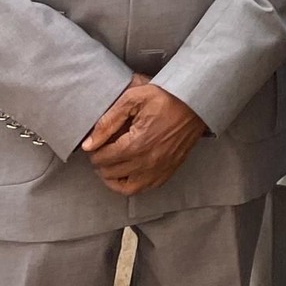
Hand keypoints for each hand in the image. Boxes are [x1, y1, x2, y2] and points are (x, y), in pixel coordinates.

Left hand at [81, 74, 206, 195]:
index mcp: (136, 144)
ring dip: (113, 178)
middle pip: (110, 173)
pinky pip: (145, 188)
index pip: (102, 158)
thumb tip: (88, 144)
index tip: (95, 144)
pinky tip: (129, 172)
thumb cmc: (166, 97)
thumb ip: (108, 121)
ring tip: (110, 166)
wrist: (196, 102)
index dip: (94, 151)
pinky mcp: (169, 170)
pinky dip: (132, 184)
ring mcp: (160, 168)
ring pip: (126, 187)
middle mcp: (147, 161)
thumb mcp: (133, 99)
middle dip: (101, 163)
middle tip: (102, 151)